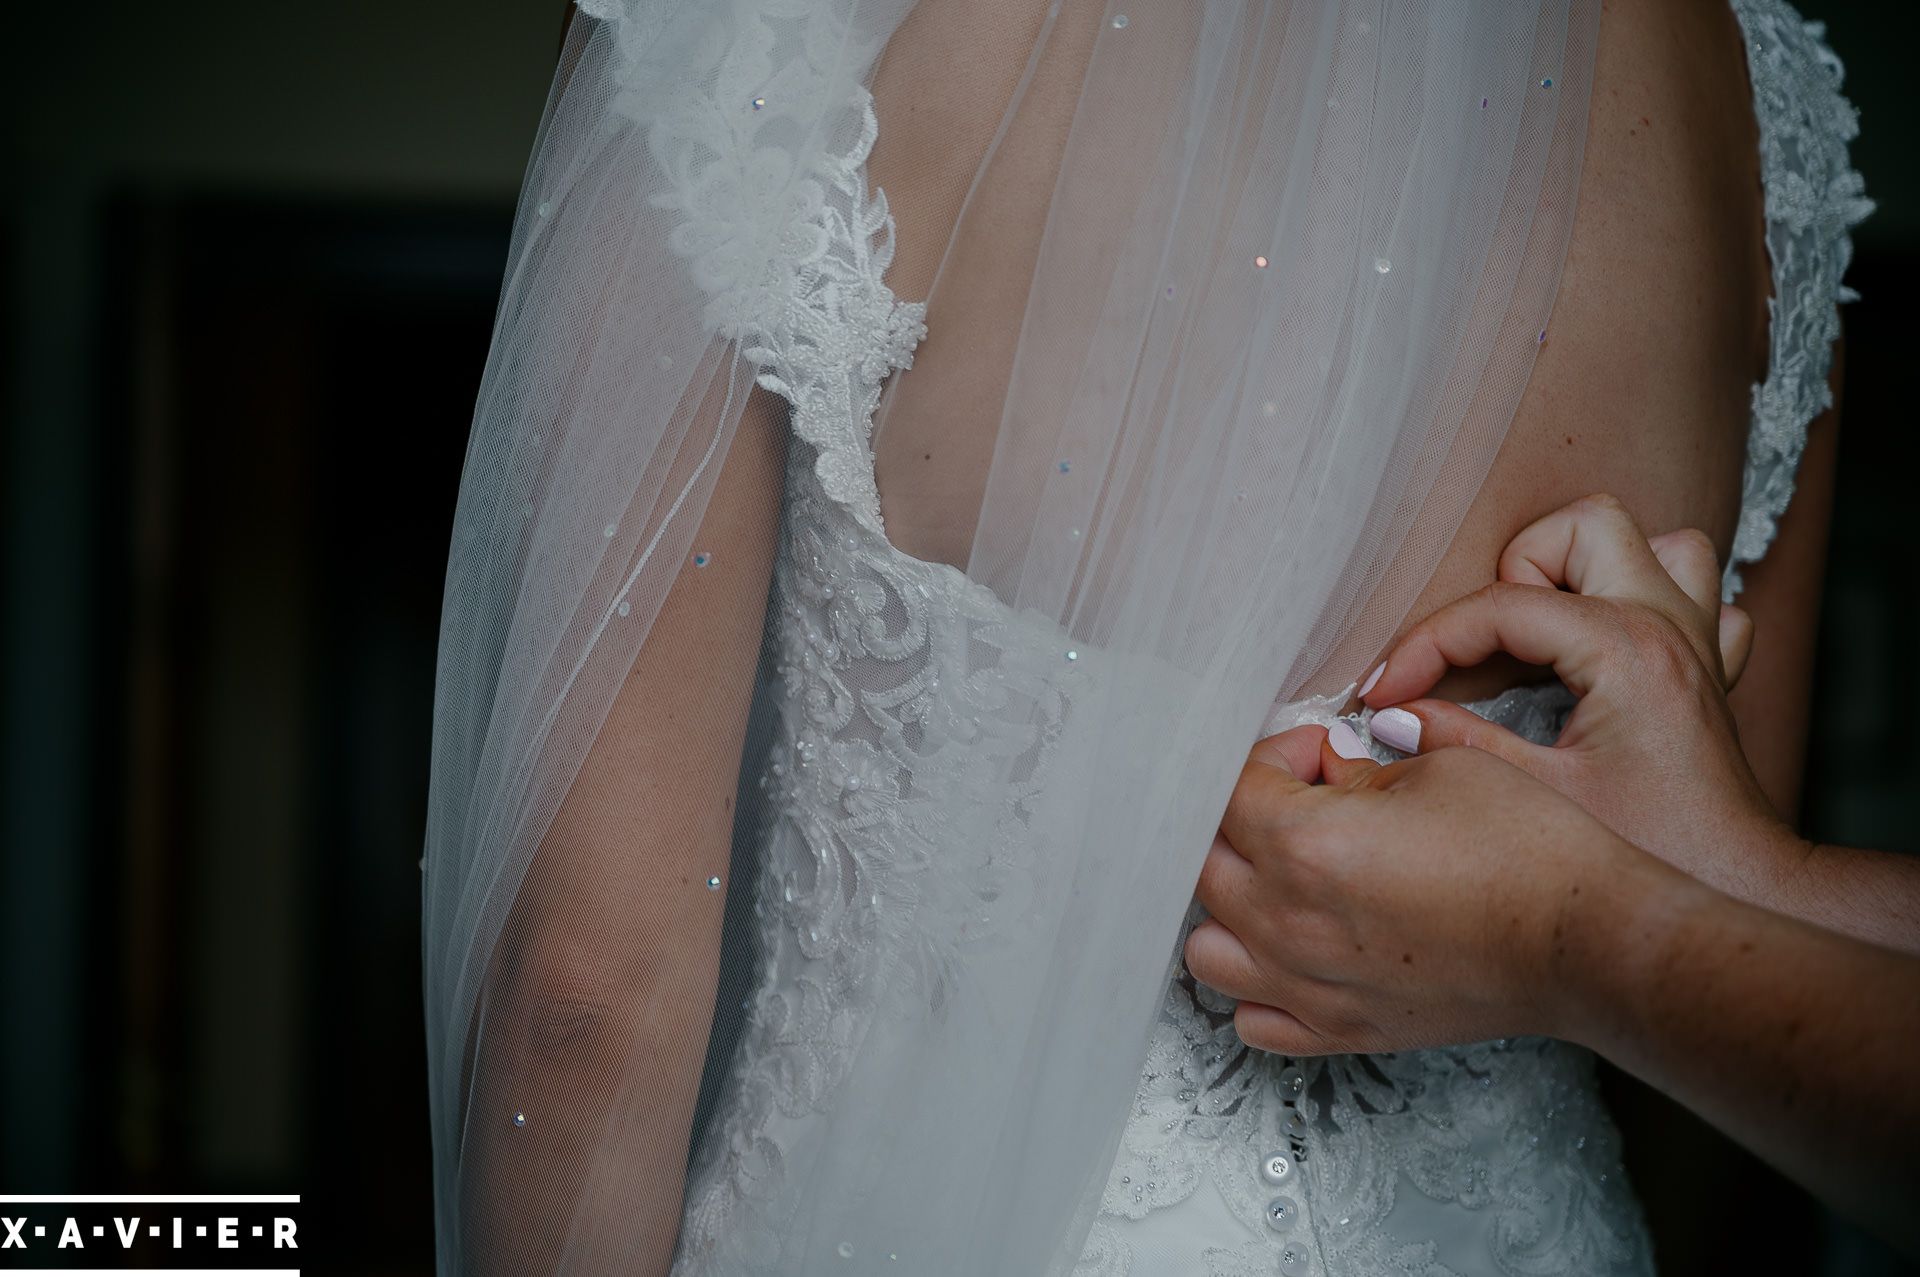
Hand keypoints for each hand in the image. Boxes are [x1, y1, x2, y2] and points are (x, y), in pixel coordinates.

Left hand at [1184, 723, 1659, 1054]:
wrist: (1584, 940)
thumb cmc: (1527, 849)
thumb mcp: (1438, 767)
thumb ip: (1357, 770)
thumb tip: (1325, 774)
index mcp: (1304, 845)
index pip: (1231, 786)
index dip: (1276, 754)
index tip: (1320, 752)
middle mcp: (1287, 921)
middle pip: (1203, 860)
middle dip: (1243, 818)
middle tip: (1303, 802)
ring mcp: (1307, 985)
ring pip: (1206, 946)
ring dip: (1231, 904)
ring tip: (1285, 879)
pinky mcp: (1339, 1029)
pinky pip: (1251, 1017)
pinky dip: (1257, 983)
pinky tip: (1297, 949)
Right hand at [1358, 494, 1801, 901]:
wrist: (1740, 887)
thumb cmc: (1653, 850)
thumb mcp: (1538, 797)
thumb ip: (1459, 744)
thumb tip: (1394, 718)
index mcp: (1625, 648)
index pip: (1499, 605)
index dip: (1425, 645)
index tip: (1385, 691)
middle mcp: (1667, 625)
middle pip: (1583, 526)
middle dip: (1515, 572)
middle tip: (1482, 648)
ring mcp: (1697, 641)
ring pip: (1653, 542)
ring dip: (1588, 569)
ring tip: (1545, 629)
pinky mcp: (1708, 670)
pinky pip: (1695, 595)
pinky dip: (1646, 603)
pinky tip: (1606, 651)